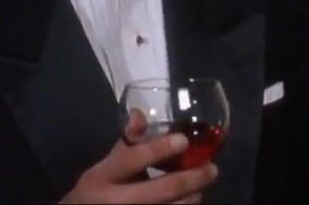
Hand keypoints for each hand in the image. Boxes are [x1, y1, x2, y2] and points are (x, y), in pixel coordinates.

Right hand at [60, 110, 218, 203]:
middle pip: (162, 189)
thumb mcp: (104, 166)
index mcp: (104, 176)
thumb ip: (126, 143)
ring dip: (193, 197)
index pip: (132, 159)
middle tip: (212, 169)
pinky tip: (190, 201)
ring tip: (202, 187)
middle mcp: (118, 200)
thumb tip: (140, 112)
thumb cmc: (96, 191)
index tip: (183, 140)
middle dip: (192, 178)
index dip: (158, 149)